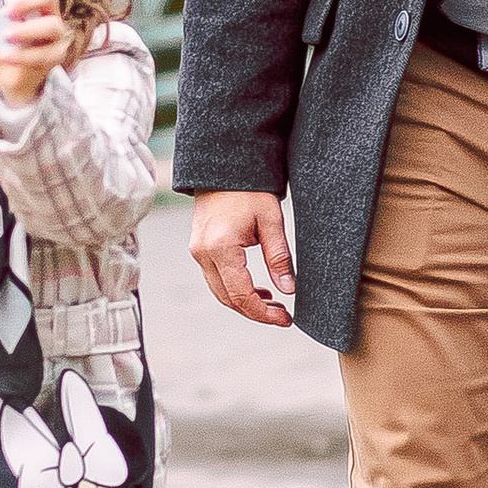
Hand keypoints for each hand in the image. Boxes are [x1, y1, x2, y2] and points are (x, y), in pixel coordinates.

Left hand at [0, 0, 68, 105]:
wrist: (8, 79)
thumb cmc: (1, 43)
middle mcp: (48, 12)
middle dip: (29, 1)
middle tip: (9, 11)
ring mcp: (56, 34)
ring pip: (50, 26)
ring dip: (25, 31)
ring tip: (5, 39)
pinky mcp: (57, 55)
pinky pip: (44, 53)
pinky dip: (22, 56)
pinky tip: (6, 57)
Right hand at [189, 187, 294, 326]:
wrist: (222, 169)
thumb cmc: (249, 190)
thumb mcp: (271, 221)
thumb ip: (279, 257)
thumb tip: (289, 290)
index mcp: (221, 248)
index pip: (242, 295)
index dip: (264, 313)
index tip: (286, 318)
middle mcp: (204, 254)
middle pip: (228, 299)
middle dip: (256, 313)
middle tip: (284, 316)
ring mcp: (198, 253)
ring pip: (220, 292)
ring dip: (245, 303)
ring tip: (274, 305)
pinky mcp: (199, 250)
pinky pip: (216, 280)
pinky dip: (235, 290)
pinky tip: (258, 290)